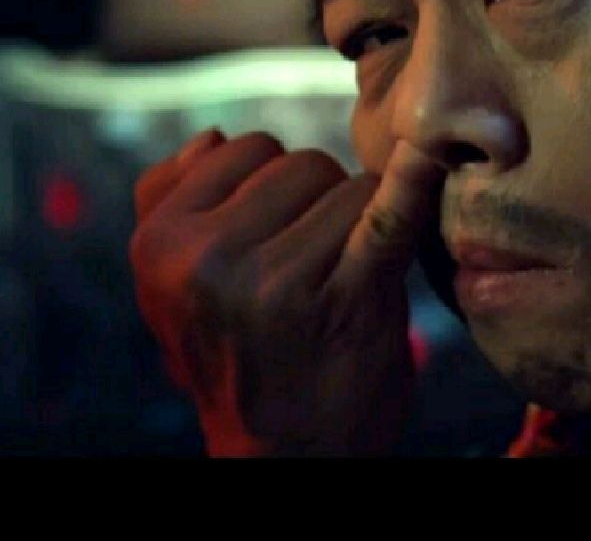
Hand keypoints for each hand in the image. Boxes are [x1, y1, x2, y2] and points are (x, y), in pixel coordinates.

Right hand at [130, 128, 444, 455]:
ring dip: (359, 224)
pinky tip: (426, 159)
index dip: (272, 188)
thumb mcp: (174, 286)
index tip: (273, 238)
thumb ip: (173, 202)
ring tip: (338, 280)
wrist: (286, 459)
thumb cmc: (239, 355)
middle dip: (318, 203)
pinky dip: (413, 184)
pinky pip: (387, 216)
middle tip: (312, 268)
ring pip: (352, 186)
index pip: (246, 148)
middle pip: (304, 163)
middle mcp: (207, 259)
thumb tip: (211, 135)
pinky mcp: (344, 300)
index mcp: (159, 242)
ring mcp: (275, 281)